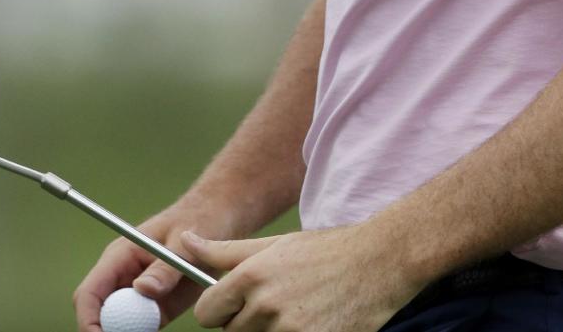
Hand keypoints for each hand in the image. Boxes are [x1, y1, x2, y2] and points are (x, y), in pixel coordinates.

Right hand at [73, 199, 223, 331]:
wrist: (218, 220)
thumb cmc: (199, 220)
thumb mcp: (186, 243)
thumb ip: (166, 267)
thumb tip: (142, 289)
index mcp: (120, 256)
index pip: (89, 293)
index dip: (88, 320)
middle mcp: (122, 278)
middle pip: (98, 315)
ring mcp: (136, 294)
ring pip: (117, 326)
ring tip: (155, 326)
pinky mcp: (154, 308)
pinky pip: (140, 329)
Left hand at [185, 226, 422, 330]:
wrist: (378, 263)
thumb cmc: (324, 251)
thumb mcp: (274, 245)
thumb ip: (224, 251)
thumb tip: (183, 242)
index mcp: (251, 277)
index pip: (206, 312)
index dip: (219, 308)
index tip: (236, 302)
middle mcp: (265, 308)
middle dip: (245, 321)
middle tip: (276, 301)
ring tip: (296, 311)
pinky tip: (309, 320)